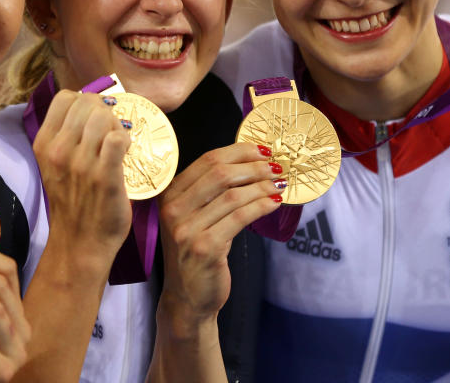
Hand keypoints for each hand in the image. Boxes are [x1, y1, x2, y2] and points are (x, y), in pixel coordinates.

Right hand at [32, 90, 131, 272]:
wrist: (80, 242)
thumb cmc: (73, 201)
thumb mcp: (55, 164)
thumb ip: (66, 136)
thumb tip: (92, 107)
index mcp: (44, 144)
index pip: (65, 97)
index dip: (85, 102)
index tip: (93, 122)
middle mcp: (59, 151)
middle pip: (88, 102)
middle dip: (104, 112)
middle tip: (109, 134)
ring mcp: (81, 164)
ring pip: (104, 116)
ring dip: (117, 126)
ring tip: (118, 145)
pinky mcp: (105, 176)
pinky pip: (118, 139)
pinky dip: (126, 140)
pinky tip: (125, 153)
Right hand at [157, 142, 281, 326]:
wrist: (187, 298)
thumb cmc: (195, 253)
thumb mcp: (192, 217)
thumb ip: (208, 192)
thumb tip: (250, 163)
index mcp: (169, 194)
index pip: (206, 160)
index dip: (238, 151)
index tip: (262, 150)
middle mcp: (173, 209)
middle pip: (220, 174)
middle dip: (254, 167)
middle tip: (277, 167)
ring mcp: (187, 230)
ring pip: (233, 195)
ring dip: (263, 187)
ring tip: (280, 186)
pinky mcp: (205, 248)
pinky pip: (240, 218)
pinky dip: (261, 207)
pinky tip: (274, 204)